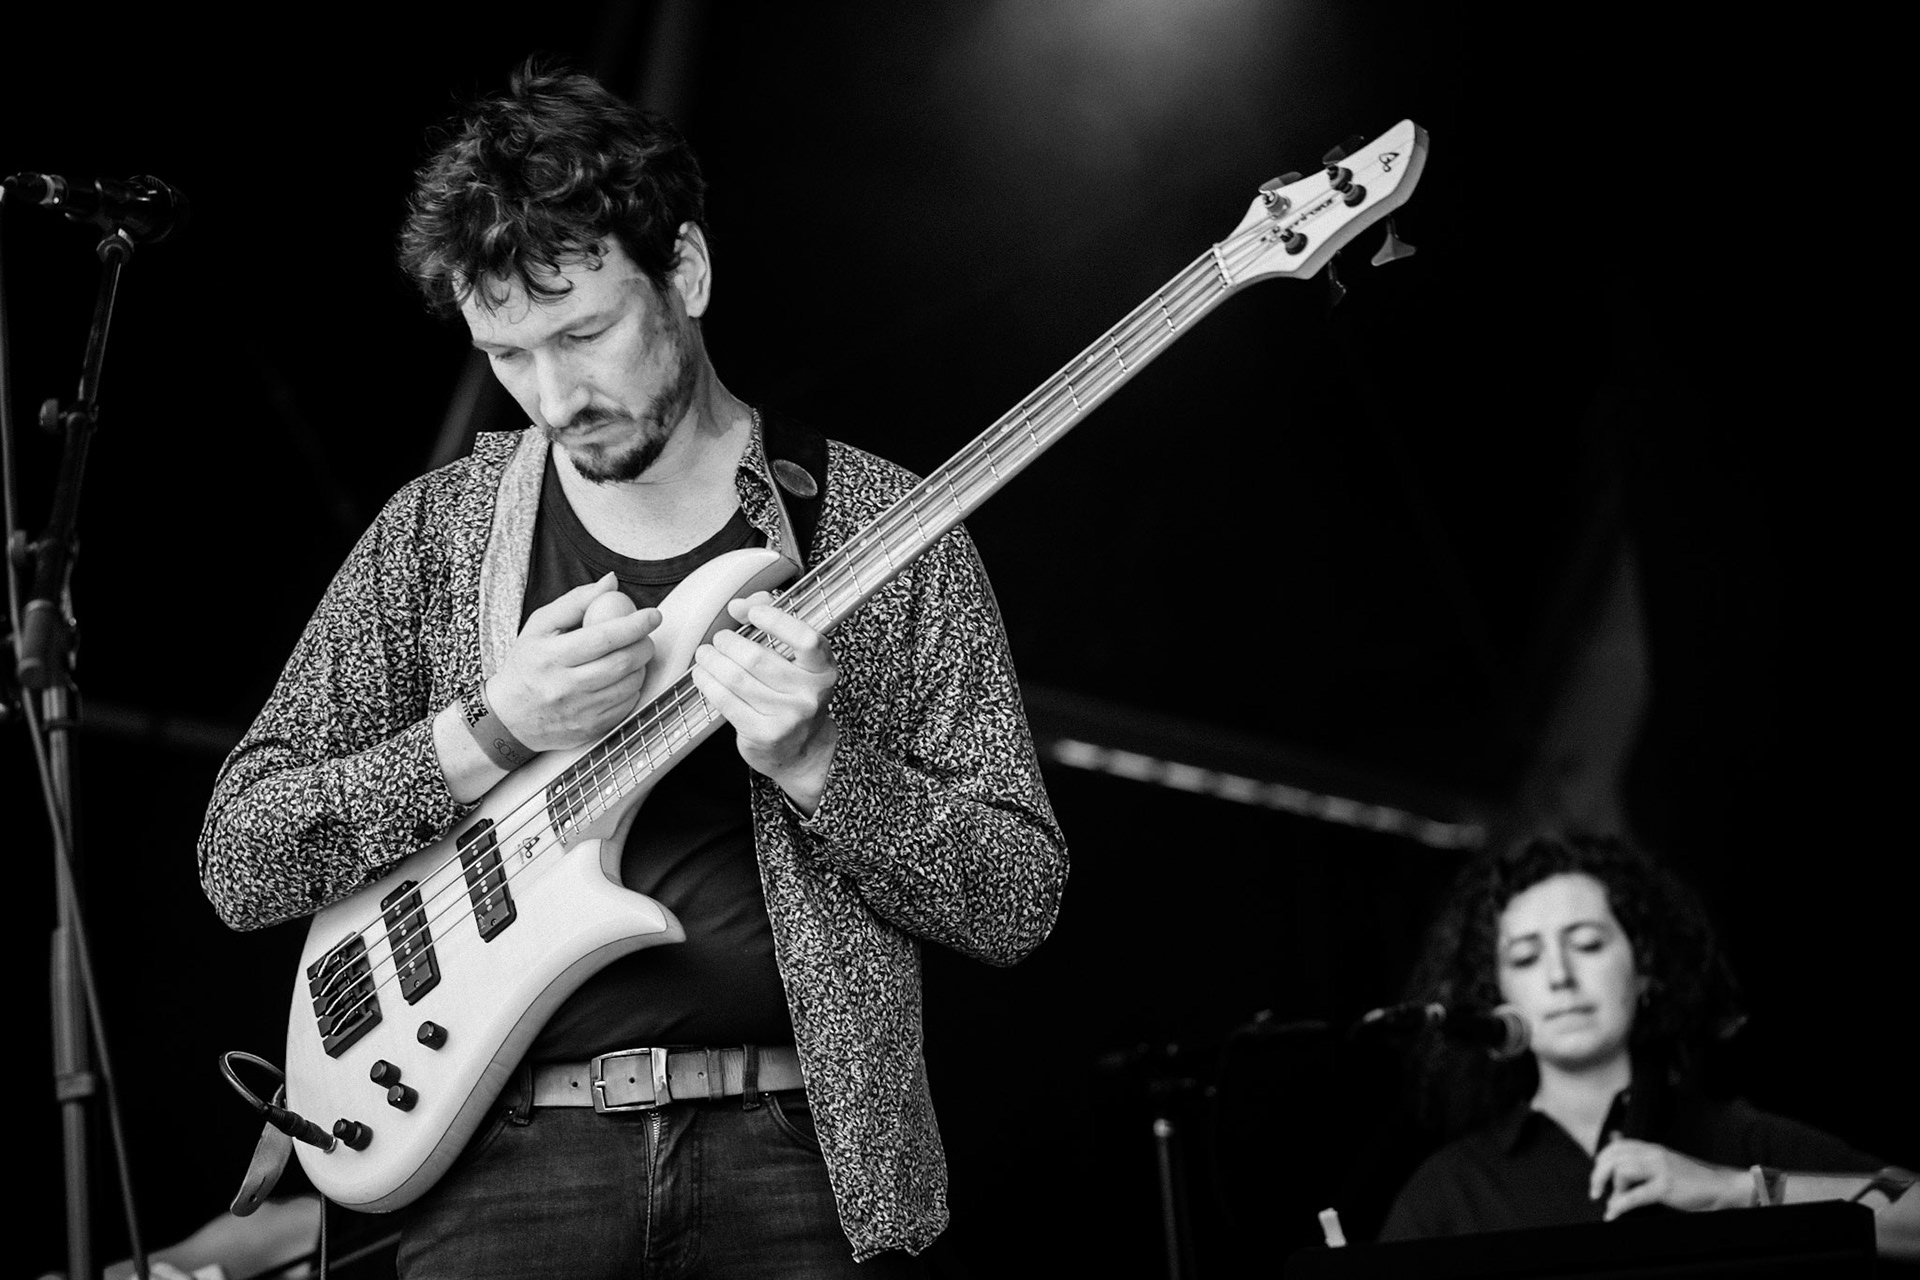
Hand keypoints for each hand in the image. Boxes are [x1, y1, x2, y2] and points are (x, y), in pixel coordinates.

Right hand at [489, 573, 660, 750]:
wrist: (510, 717)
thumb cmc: (527, 664)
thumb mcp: (540, 626)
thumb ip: (576, 601)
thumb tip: (611, 582)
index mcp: (551, 657)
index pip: (602, 638)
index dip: (634, 625)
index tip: (652, 615)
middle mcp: (565, 687)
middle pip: (621, 663)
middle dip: (644, 645)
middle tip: (645, 636)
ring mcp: (580, 712)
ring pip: (628, 685)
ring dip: (641, 667)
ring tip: (632, 655)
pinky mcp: (591, 729)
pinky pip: (626, 706)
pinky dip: (632, 688)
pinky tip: (623, 678)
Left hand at [689, 591, 838, 809]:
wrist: (803, 749)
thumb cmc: (794, 695)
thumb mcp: (797, 660)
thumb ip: (775, 622)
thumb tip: (740, 605)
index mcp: (824, 670)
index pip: (805, 639)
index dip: (776, 620)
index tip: (752, 613)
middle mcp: (810, 694)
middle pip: (757, 658)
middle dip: (729, 643)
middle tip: (719, 640)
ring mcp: (788, 717)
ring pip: (737, 679)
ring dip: (712, 662)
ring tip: (705, 655)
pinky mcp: (764, 734)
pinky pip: (726, 702)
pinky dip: (708, 684)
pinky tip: (702, 675)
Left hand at [1591, 1136, 1750, 1219]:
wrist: (1722, 1187)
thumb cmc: (1693, 1179)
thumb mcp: (1666, 1163)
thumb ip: (1644, 1162)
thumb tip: (1619, 1164)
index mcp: (1652, 1148)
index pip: (1617, 1146)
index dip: (1602, 1159)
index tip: (1597, 1174)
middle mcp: (1653, 1154)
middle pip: (1613, 1157)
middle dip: (1598, 1175)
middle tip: (1595, 1192)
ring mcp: (1660, 1169)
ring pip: (1620, 1171)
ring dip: (1612, 1190)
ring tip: (1613, 1203)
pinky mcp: (1665, 1187)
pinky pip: (1634, 1196)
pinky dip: (1619, 1206)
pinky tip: (1613, 1214)